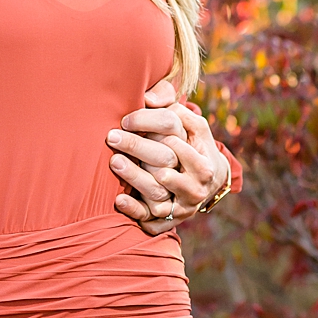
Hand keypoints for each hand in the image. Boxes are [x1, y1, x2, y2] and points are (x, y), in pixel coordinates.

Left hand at [110, 79, 227, 236]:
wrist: (205, 185)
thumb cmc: (190, 146)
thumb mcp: (190, 124)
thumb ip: (172, 105)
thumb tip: (149, 97)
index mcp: (202, 159)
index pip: (177, 142)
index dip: (150, 126)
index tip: (126, 120)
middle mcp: (196, 185)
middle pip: (165, 166)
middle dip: (138, 149)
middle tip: (112, 136)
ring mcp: (183, 204)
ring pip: (157, 193)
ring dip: (134, 177)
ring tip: (114, 161)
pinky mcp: (169, 220)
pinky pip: (151, 220)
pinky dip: (134, 210)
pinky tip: (118, 199)